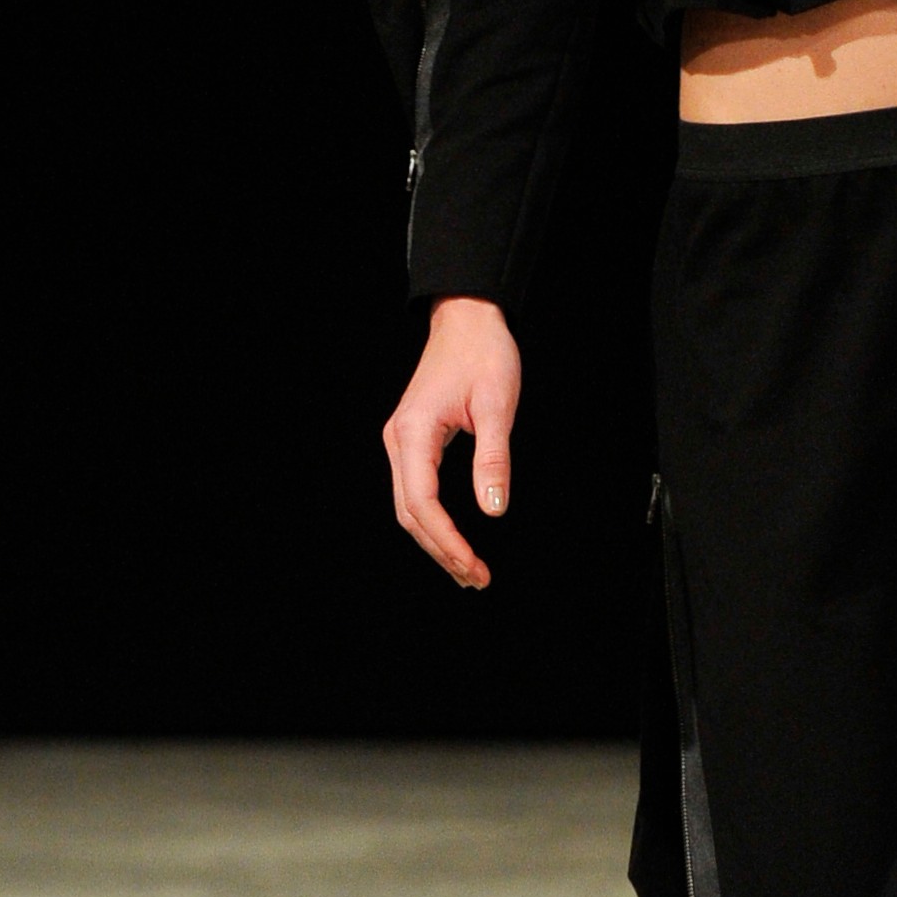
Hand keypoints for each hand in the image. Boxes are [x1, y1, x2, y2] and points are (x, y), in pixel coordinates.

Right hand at [382, 297, 520, 588]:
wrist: (467, 318)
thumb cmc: (483, 353)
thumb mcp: (496, 405)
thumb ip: (493, 458)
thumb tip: (493, 508)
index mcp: (414, 432)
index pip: (423, 503)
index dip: (447, 541)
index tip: (473, 566)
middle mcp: (399, 440)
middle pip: (410, 512)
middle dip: (441, 550)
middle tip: (475, 579)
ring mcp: (402, 440)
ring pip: (409, 505)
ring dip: (436, 540)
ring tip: (466, 569)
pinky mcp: (412, 439)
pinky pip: (415, 490)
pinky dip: (432, 519)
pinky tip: (452, 537)